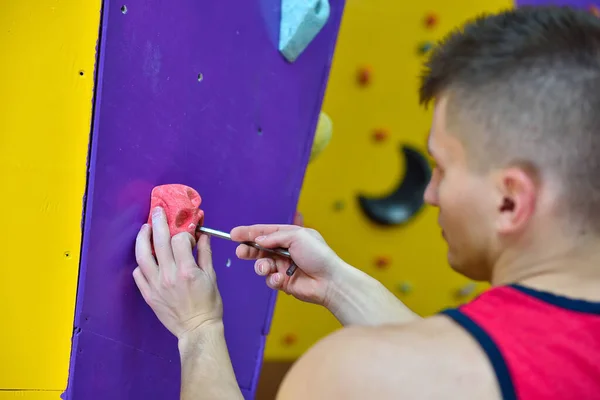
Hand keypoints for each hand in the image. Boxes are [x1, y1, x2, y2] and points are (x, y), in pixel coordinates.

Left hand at [133, 207, 222, 339]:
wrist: (197, 329)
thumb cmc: (209, 304)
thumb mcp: (212, 277)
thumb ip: (205, 254)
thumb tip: (202, 235)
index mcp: (186, 270)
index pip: (179, 241)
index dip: (184, 234)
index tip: (188, 236)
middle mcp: (168, 276)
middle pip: (158, 242)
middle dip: (158, 223)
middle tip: (157, 212)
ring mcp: (155, 285)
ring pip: (142, 256)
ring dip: (142, 239)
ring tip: (145, 229)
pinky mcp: (148, 295)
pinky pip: (138, 275)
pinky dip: (140, 263)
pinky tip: (145, 258)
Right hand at [230, 223, 349, 306]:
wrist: (330, 281)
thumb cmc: (318, 255)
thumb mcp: (298, 236)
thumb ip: (276, 237)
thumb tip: (259, 240)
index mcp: (290, 236)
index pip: (265, 232)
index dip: (249, 232)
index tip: (234, 234)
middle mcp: (285, 250)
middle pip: (260, 248)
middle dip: (249, 249)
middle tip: (241, 252)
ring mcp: (284, 266)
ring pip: (262, 265)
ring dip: (261, 266)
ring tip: (265, 268)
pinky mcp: (283, 282)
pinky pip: (270, 280)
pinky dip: (273, 279)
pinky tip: (281, 279)